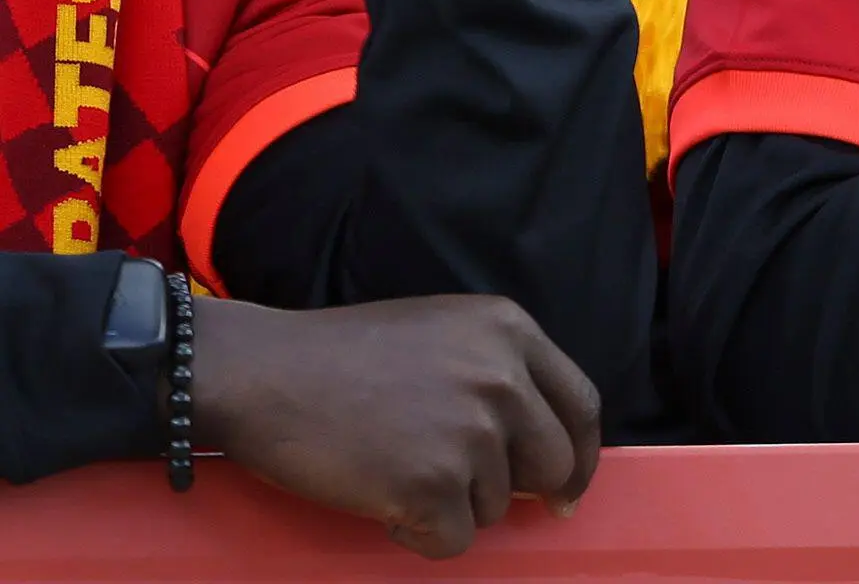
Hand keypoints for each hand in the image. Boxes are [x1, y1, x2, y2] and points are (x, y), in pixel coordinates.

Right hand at [188, 293, 600, 558]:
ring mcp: (471, 433)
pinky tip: (382, 504)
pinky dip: (419, 537)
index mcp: (510, 332)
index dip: (580, 454)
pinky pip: (454, 541)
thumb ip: (499, 375)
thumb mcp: (444, 334)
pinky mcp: (433, 485)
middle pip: (554, 463)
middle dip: (520, 493)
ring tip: (394, 474)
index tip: (569, 486)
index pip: (580, 405)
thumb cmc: (342, 357)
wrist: (263, 374)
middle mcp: (503, 378)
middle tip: (472, 500)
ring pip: (496, 507)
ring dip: (452, 508)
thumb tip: (540, 450)